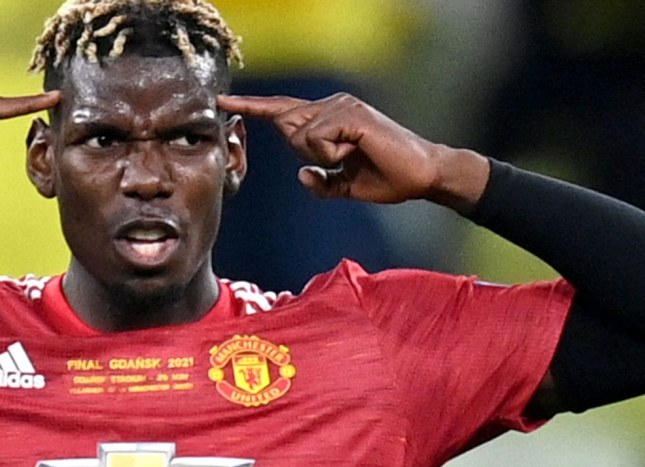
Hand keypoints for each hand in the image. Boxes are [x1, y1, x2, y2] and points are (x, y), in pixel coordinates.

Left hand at [218, 93, 488, 209]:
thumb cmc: (388, 179)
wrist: (422, 176)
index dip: (251, 107)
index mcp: (329, 117)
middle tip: (347, 159)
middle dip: (306, 150)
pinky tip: (357, 152)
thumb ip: (321, 182)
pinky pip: (318, 139)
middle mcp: (332, 104)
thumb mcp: (345, 187)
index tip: (221, 101)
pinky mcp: (350, 114)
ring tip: (357, 156)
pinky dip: (334, 154)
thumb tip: (303, 174)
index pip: (283, 110)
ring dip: (326, 157)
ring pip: (301, 135)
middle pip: (287, 124)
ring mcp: (342, 106)